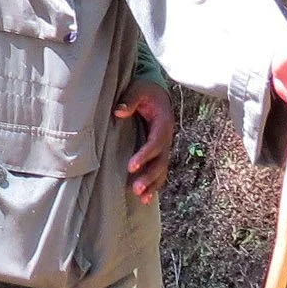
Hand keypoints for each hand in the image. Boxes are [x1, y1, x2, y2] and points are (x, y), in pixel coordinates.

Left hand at [114, 78, 173, 203]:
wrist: (156, 92)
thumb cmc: (145, 91)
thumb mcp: (138, 89)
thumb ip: (129, 100)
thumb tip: (119, 112)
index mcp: (164, 123)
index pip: (156, 142)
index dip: (145, 155)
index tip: (131, 166)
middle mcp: (167, 137)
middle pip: (161, 161)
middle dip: (149, 176)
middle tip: (135, 188)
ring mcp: (164, 146)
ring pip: (161, 169)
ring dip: (152, 184)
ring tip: (141, 198)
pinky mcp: (158, 152)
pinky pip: (158, 170)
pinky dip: (154, 183)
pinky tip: (145, 198)